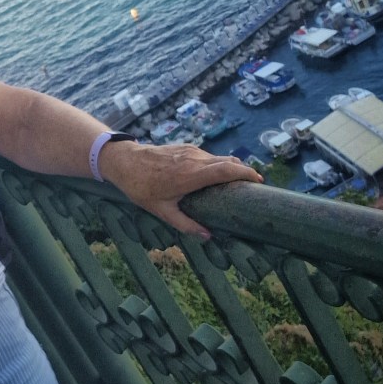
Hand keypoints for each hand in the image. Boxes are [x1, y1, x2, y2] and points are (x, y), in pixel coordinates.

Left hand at [98, 140, 262, 238]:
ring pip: (218, 157)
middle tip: (253, 185)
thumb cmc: (141, 187)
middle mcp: (194, 159)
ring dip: (230, 168)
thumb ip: (185, 224)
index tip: (258, 181)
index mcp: (191, 175)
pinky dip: (217, 164)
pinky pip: (207, 155)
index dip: (245, 174)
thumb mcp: (161, 210)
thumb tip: (207, 236)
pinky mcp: (185, 147)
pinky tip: (216, 176)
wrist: (124, 161)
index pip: (227, 170)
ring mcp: (190, 151)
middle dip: (244, 172)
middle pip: (228, 162)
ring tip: (237, 183)